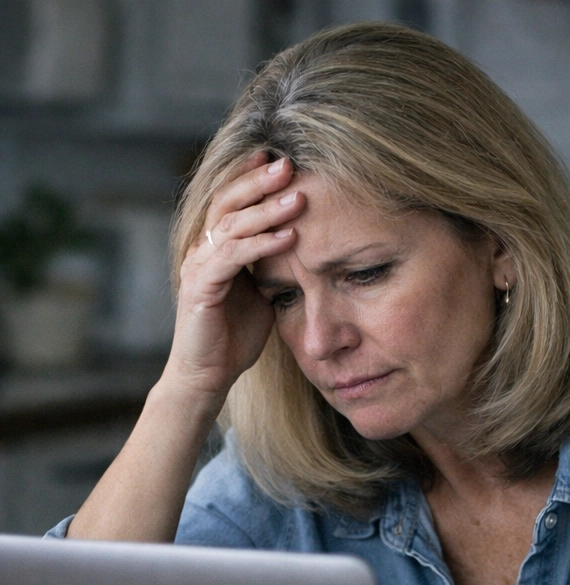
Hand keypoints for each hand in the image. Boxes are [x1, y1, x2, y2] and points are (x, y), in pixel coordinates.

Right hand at [165, 152, 305, 398]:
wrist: (209, 374)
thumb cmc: (235, 335)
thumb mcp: (262, 291)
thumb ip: (274, 265)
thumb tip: (303, 244)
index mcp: (215, 246)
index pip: (232, 200)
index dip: (252, 178)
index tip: (281, 159)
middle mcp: (202, 249)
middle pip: (228, 202)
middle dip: (259, 182)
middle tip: (289, 165)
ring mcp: (198, 267)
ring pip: (231, 226)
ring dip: (266, 210)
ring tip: (298, 198)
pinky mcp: (201, 288)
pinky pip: (233, 258)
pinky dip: (261, 245)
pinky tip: (288, 236)